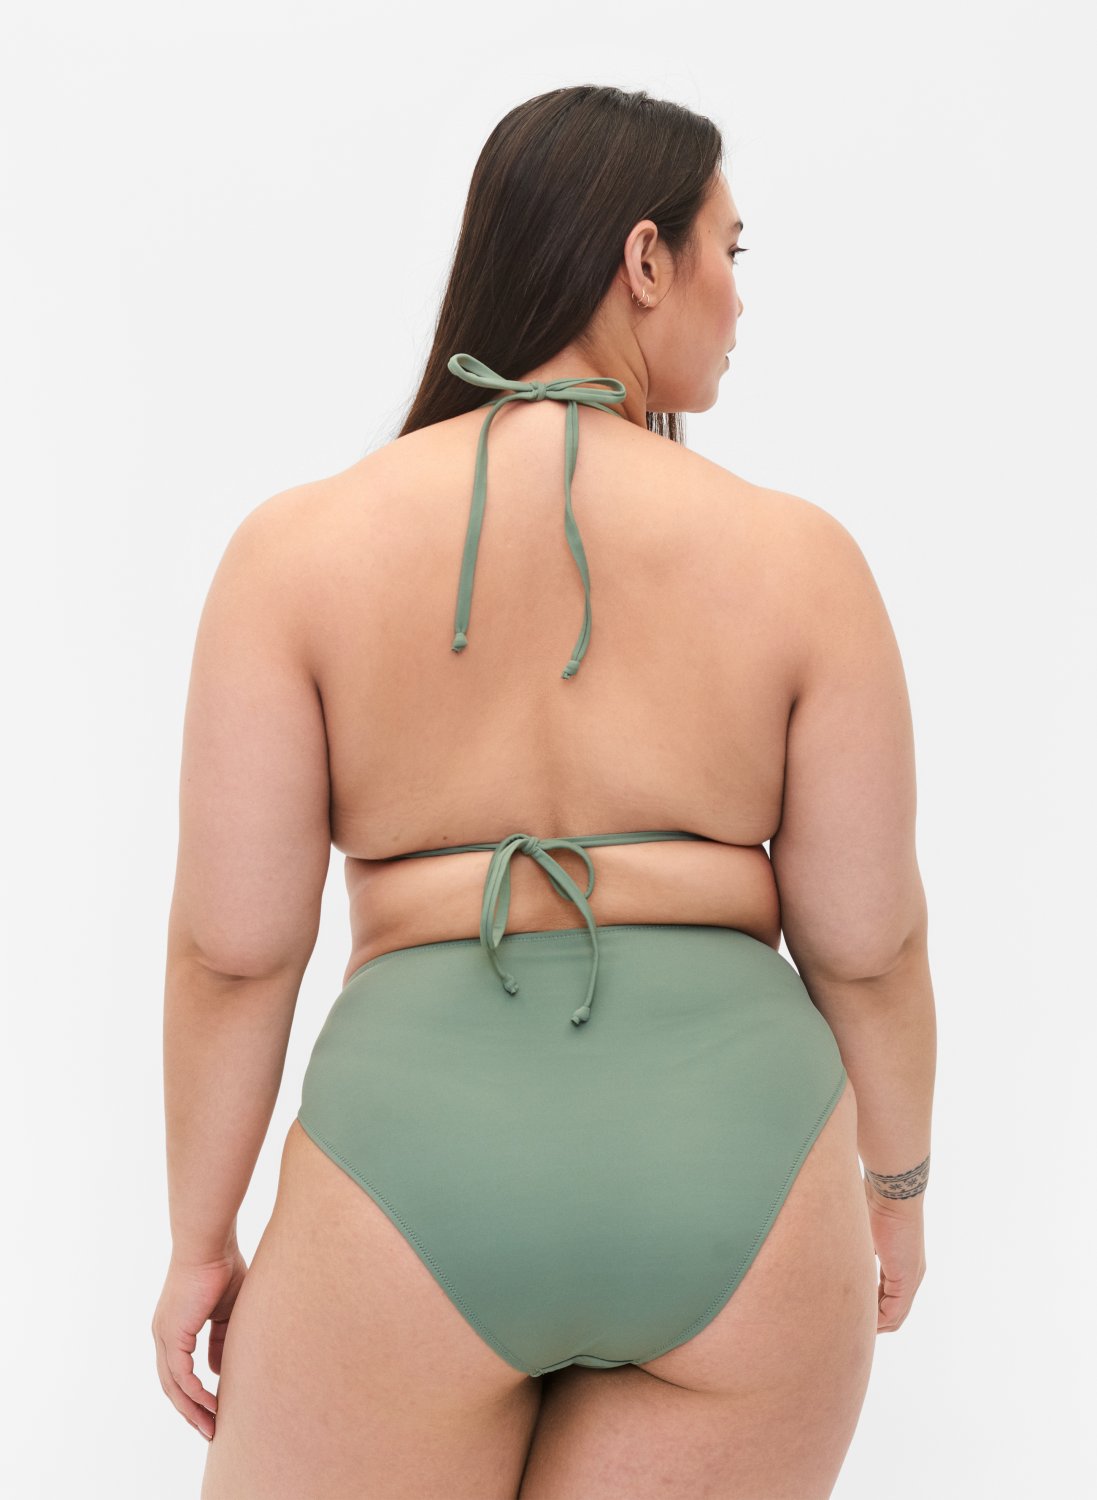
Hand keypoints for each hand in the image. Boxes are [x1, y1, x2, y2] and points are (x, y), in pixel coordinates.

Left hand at [151, 1242, 247, 1440]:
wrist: (209, 1245)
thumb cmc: (222, 1267)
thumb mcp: (226, 1310)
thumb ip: (221, 1338)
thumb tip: (216, 1369)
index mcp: (175, 1327)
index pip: (180, 1370)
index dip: (195, 1392)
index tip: (215, 1410)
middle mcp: (164, 1335)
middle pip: (173, 1385)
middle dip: (192, 1411)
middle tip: (210, 1431)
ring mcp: (165, 1336)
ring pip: (174, 1386)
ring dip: (193, 1410)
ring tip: (212, 1428)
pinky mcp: (172, 1335)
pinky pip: (181, 1375)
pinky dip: (196, 1393)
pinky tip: (212, 1405)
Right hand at [864, 1182, 925, 1332]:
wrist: (892, 1192)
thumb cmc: (873, 1201)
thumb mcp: (862, 1231)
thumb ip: (856, 1248)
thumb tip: (835, 1253)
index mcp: (899, 1263)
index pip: (887, 1297)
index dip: (871, 1309)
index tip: (851, 1312)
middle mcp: (909, 1274)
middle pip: (893, 1312)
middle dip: (873, 1322)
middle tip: (850, 1328)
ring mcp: (910, 1278)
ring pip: (895, 1316)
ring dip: (874, 1325)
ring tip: (852, 1329)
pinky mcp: (906, 1279)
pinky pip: (894, 1312)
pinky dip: (878, 1320)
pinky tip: (861, 1322)